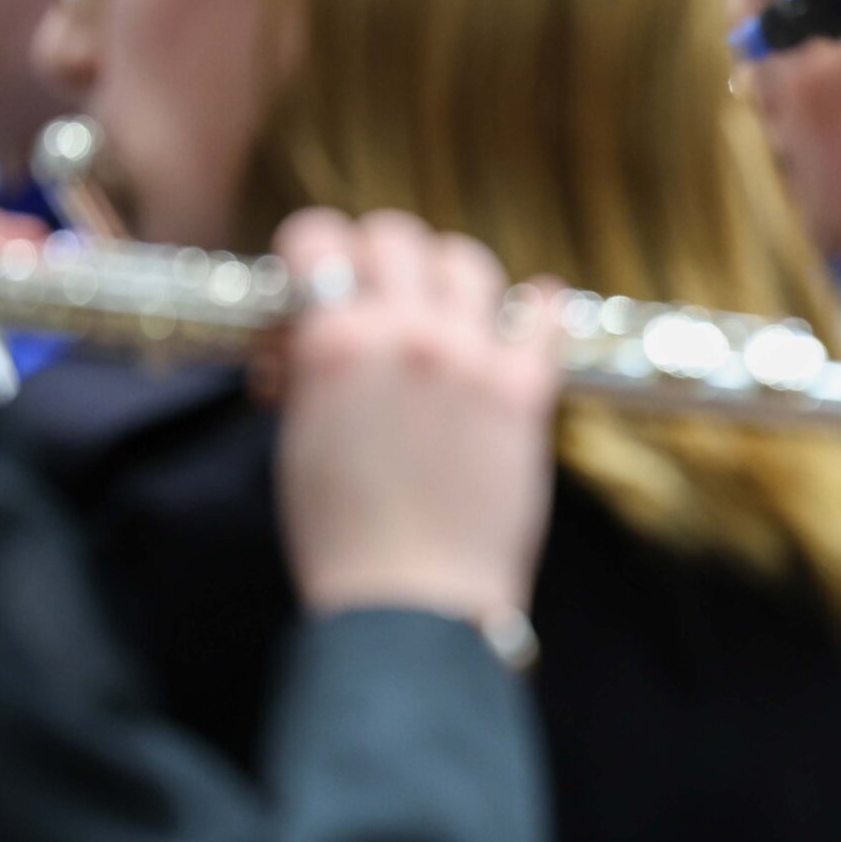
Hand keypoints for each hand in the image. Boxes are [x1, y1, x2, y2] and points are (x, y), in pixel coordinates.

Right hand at [272, 209, 563, 625]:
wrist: (411, 603)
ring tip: (444, 306)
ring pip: (467, 261)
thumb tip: (303, 341)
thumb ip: (306, 373)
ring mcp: (473, 357)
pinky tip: (530, 311)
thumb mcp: (297, 440)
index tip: (317, 270)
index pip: (318, 241)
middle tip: (377, 288)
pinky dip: (536, 306)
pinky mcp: (525, 391)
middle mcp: (405, 333)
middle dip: (377, 256)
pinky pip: (542, 316)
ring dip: (448, 276)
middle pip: (395, 237)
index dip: (312, 250)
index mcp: (334, 344)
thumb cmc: (340, 537)